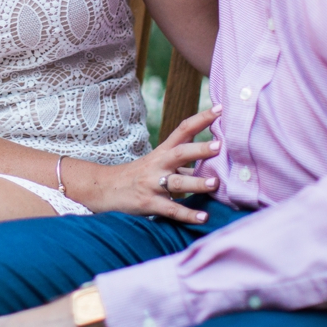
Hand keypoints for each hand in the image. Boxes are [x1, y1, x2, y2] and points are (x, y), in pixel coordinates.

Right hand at [71, 106, 222, 223]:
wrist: (106, 188)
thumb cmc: (139, 175)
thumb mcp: (159, 162)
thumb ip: (184, 161)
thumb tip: (215, 160)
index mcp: (163, 151)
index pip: (183, 130)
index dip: (201, 119)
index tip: (220, 109)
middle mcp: (158, 164)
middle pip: (180, 153)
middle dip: (199, 149)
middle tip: (219, 146)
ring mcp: (152, 184)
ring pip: (177, 182)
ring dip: (196, 183)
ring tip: (215, 184)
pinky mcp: (149, 203)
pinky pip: (170, 209)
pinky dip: (187, 215)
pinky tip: (203, 218)